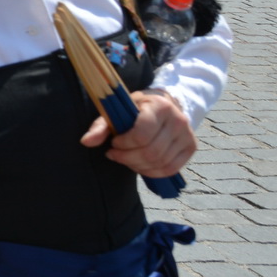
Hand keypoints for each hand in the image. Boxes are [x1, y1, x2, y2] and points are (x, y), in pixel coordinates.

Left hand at [81, 90, 195, 177]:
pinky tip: (140, 166)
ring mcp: (187, 135)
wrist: (166, 104)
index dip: (124, 144)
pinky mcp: (191, 147)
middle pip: (151, 152)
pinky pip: (171, 169)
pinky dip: (152, 172)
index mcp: (160, 106)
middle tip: (115, 154)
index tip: (114, 142)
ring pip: (160, 163)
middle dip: (128, 158)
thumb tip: (85, 142)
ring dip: (138, 166)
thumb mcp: (118, 110)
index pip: (142, 134)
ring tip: (126, 159)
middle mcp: (178, 120)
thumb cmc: (138, 107)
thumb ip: (101, 126)